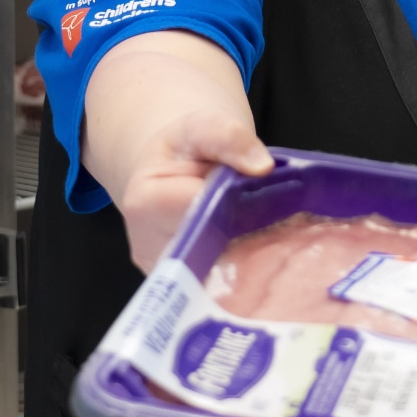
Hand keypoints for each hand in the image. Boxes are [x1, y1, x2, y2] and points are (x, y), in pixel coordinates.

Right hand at [82, 30, 273, 270]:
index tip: (257, 192)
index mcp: (146, 202)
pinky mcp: (185, 289)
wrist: (171, 173)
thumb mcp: (201, 126)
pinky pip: (220, 287)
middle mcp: (148, 247)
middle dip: (246, 232)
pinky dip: (244, 272)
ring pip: (219, 276)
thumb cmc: (184, 150)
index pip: (201, 212)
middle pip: (211, 249)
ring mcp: (165, 275)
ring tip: (263, 230)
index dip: (236, 202)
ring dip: (249, 256)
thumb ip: (228, 136)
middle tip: (270, 214)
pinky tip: (257, 250)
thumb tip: (262, 167)